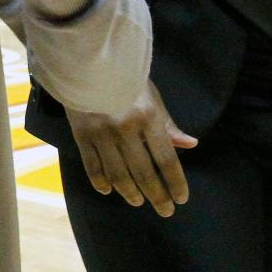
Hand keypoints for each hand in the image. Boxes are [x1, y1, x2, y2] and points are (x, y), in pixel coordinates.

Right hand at [67, 82, 198, 216]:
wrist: (87, 60)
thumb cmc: (125, 76)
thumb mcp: (151, 95)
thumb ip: (168, 123)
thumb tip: (190, 145)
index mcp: (148, 117)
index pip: (166, 159)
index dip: (175, 182)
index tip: (181, 198)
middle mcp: (125, 129)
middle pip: (144, 172)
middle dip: (158, 196)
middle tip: (166, 211)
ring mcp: (101, 134)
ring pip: (118, 175)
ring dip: (131, 193)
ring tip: (139, 201)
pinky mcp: (81, 134)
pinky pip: (92, 166)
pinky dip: (101, 182)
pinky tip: (108, 191)